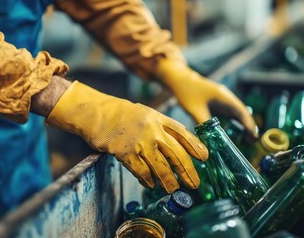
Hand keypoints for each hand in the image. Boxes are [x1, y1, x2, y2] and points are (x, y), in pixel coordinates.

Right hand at [45, 81, 208, 192]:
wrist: (98, 114)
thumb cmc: (124, 116)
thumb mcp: (147, 114)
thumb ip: (163, 128)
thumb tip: (181, 148)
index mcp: (159, 118)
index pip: (183, 134)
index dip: (195, 146)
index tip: (205, 158)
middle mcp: (152, 130)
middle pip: (176, 154)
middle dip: (187, 171)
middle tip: (195, 184)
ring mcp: (139, 142)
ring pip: (161, 167)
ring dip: (169, 181)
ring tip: (174, 190)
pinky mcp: (126, 153)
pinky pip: (142, 171)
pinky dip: (148, 180)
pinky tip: (151, 185)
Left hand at [156, 59, 258, 142]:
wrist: (181, 81)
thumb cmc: (187, 93)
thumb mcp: (195, 111)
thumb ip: (204, 126)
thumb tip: (209, 143)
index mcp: (225, 97)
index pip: (242, 112)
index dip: (249, 125)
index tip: (254, 137)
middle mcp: (228, 98)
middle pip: (243, 114)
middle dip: (248, 127)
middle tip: (252, 142)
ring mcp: (224, 100)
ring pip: (238, 114)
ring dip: (243, 126)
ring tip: (246, 140)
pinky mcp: (219, 103)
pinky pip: (231, 114)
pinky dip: (235, 123)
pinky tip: (235, 133)